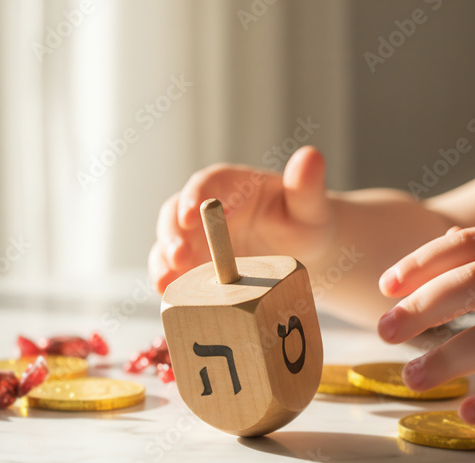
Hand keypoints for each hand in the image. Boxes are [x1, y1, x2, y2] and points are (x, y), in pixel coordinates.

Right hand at [149, 146, 333, 292]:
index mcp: (232, 185)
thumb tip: (310, 155)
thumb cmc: (305, 223)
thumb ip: (307, 185)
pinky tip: (169, 294)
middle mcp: (206, 208)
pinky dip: (169, 281)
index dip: (195, 197)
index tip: (192, 215)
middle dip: (173, 234)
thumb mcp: (310, 207)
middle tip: (178, 256)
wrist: (303, 252)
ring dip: (163, 262)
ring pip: (169, 243)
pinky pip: (175, 270)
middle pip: (177, 214)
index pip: (207, 183)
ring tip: (165, 282)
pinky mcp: (194, 262)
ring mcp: (197, 236)